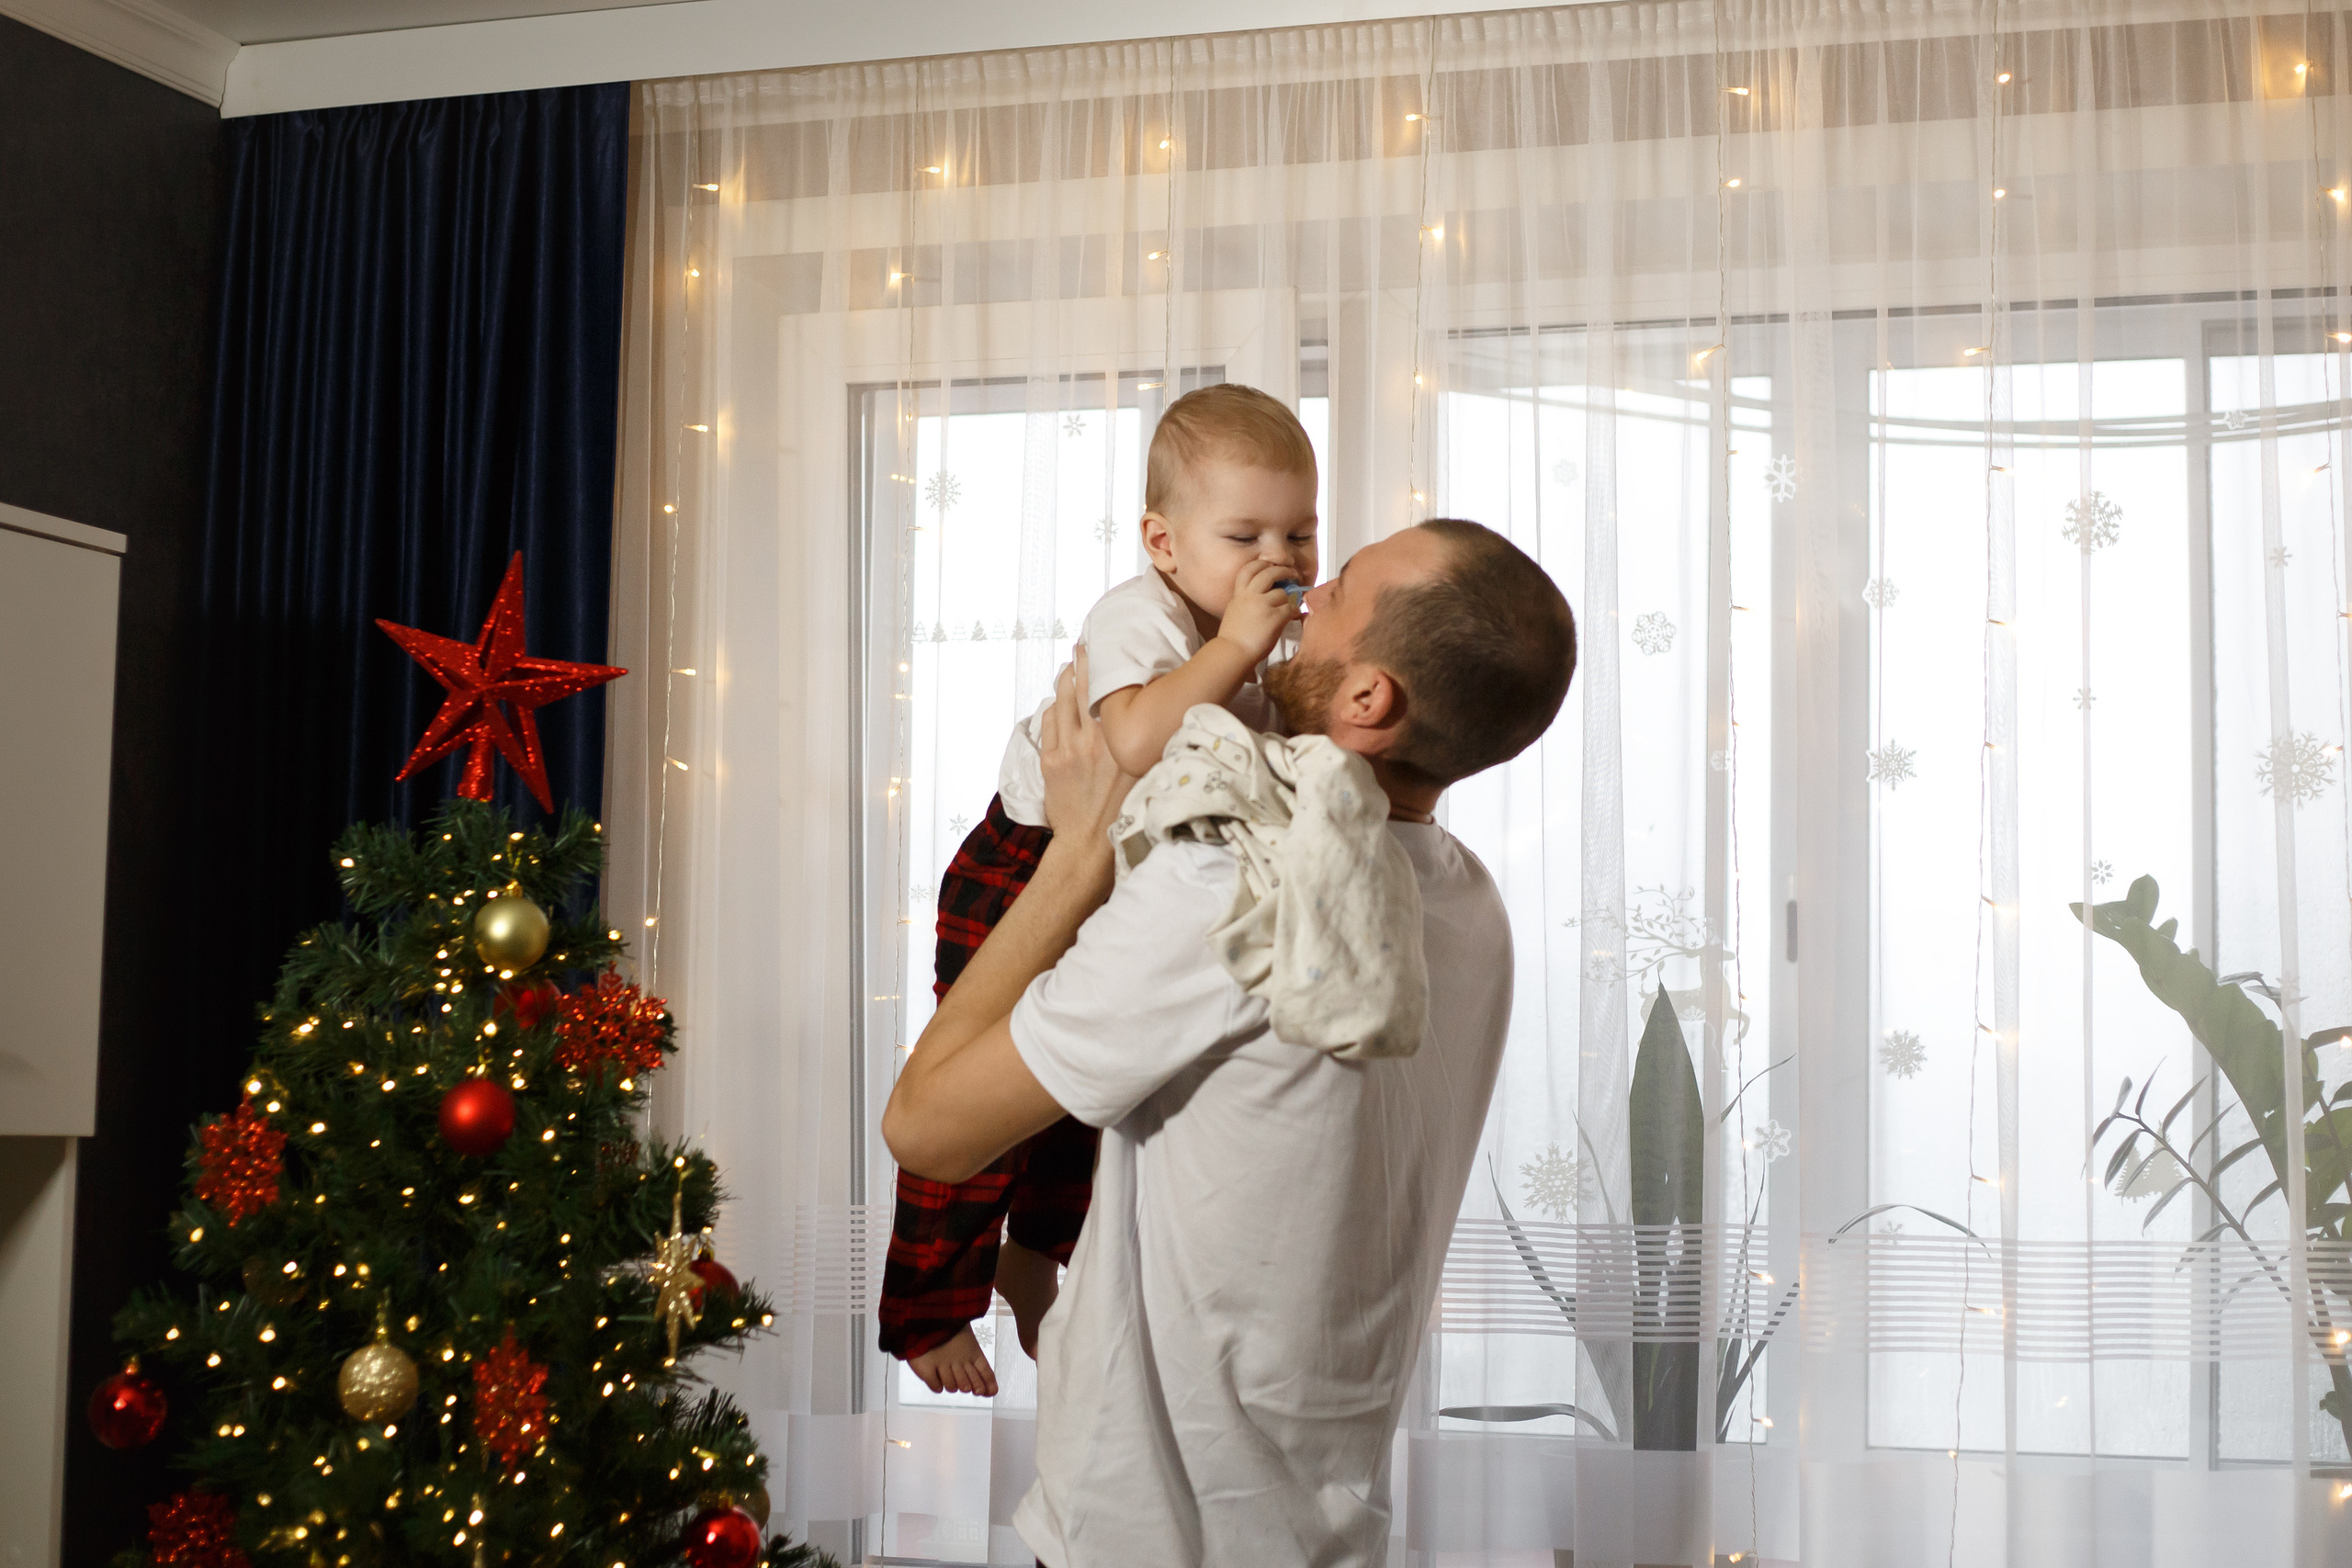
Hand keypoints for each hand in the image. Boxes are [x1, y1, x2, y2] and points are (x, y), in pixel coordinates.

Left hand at [1038, 645, 1138, 842]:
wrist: (1090, 844)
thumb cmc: (1125, 810)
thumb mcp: (1146, 771)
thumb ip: (1142, 742)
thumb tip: (1148, 715)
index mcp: (1123, 741)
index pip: (1110, 690)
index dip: (1103, 664)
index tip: (1104, 647)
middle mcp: (1095, 740)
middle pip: (1083, 687)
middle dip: (1081, 662)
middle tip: (1083, 645)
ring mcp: (1069, 749)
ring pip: (1062, 701)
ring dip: (1065, 681)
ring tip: (1069, 669)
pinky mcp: (1051, 760)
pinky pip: (1049, 722)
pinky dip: (1054, 708)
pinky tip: (1059, 703)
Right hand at [1214, 558, 1302, 663]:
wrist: (1233, 652)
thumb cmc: (1232, 637)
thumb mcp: (1234, 611)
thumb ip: (1245, 601)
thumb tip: (1261, 597)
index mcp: (1239, 594)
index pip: (1248, 569)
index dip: (1261, 563)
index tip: (1269, 565)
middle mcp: (1250, 595)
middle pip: (1269, 572)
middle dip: (1283, 570)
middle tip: (1292, 574)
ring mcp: (1263, 605)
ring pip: (1282, 593)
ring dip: (1289, 599)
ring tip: (1291, 605)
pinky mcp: (1275, 617)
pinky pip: (1291, 608)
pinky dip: (1294, 611)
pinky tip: (1294, 616)